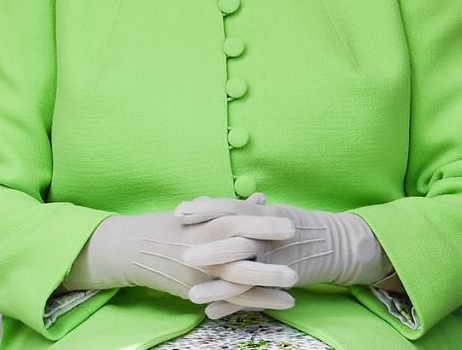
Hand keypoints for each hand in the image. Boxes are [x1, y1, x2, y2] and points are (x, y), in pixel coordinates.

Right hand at [63, 206, 298, 317]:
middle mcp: (198, 248)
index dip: (260, 222)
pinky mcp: (196, 291)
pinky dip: (257, 301)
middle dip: (267, 249)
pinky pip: (231, 298)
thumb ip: (229, 208)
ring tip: (294, 281)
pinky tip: (282, 301)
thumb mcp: (195, 213)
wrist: (130, 250)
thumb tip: (261, 199)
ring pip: (236, 277)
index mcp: (199, 225)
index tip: (287, 222)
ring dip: (266, 280)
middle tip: (296, 247)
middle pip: (236, 249)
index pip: (232, 221)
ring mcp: (197, 272)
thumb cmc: (166, 227)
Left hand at [179, 194, 391, 290]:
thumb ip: (236, 208)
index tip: (179, 212)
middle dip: (208, 249)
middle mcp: (266, 235)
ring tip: (191, 295)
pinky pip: (254, 296)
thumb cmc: (293, 223)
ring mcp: (274, 259)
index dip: (204, 209)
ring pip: (242, 274)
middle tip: (182, 256)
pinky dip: (233, 305)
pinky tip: (212, 312)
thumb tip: (203, 201)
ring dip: (216, 287)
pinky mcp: (281, 281)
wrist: (334, 244)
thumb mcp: (265, 210)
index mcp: (260, 212)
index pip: (229, 207)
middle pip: (234, 240)